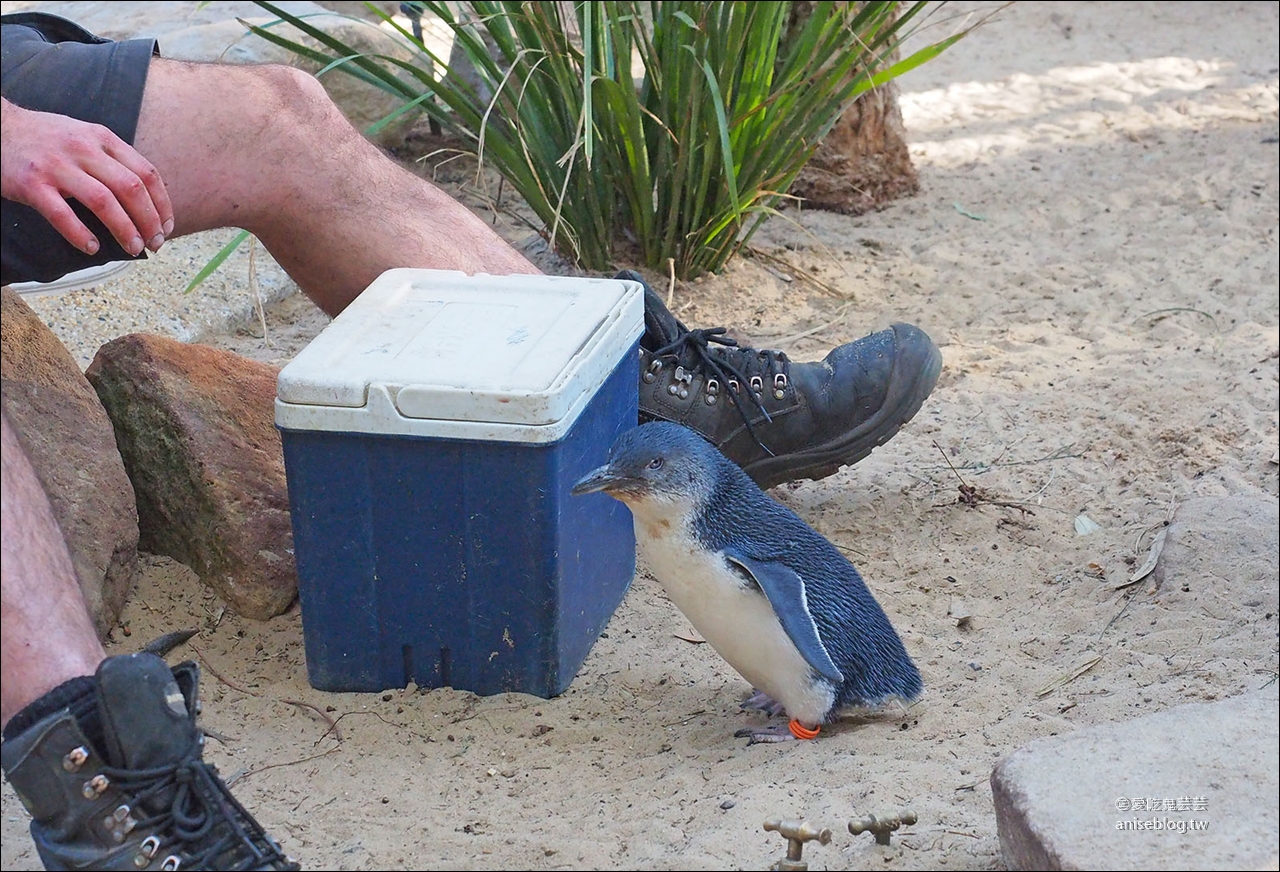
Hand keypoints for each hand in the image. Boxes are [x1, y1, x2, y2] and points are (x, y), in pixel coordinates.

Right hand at [0, 97, 173, 256]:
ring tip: (133, 248)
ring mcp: (57, 166)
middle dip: (149, 221)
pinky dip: (81, 235)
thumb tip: (145, 199)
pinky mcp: (31, 184)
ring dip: (124, 230)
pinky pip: (62, 214)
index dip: (162, 204)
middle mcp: (83, 149)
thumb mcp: (85, 137)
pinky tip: (93, 248)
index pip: (146, 173)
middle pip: (131, 188)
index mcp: (102, 138)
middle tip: (154, 243)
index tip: (166, 226)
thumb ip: (112, 160)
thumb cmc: (46, 139)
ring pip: (103, 202)